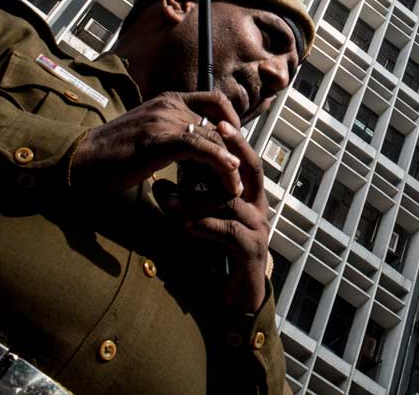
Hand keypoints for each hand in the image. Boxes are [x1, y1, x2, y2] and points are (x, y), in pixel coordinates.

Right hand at [69, 91, 243, 198]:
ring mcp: (164, 121)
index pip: (215, 101)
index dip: (232, 122)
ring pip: (214, 137)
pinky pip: (200, 147)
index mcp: (168, 100)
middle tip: (238, 177)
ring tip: (235, 186)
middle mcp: (170, 105)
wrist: (80, 159)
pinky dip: (219, 161)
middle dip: (234, 152)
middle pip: (219, 124)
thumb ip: (174, 135)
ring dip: (230, 165)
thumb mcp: (150, 135)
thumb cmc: (113, 154)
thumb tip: (199, 150)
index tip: (236, 148)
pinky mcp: (158, 141)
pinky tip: (228, 176)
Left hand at [152, 123, 269, 312]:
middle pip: (252, 170)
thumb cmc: (217, 255)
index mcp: (250, 196)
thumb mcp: (202, 222)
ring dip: (197, 200)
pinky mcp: (252, 251)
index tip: (216, 120)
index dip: (234, 139)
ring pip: (230, 203)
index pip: (245, 159)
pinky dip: (206, 226)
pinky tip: (186, 226)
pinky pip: (229, 232)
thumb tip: (159, 184)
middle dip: (232, 151)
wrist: (234, 298)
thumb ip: (188, 204)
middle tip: (208, 138)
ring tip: (169, 199)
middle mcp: (259, 207)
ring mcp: (258, 228)